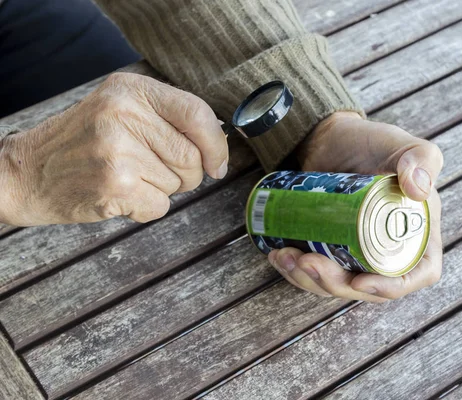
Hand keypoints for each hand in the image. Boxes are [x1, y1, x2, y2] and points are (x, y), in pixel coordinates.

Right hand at [0, 72, 227, 225]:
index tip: (216, 163)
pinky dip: (146, 208)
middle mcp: (124, 114)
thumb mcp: (120, 108)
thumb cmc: (82, 143)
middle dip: (185, 173)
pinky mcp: (114, 185)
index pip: (197, 113)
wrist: (27, 172)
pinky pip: (161, 206)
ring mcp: (118, 150)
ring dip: (161, 189)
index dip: (215, 144)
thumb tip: (218, 146)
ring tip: (126, 176)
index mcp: (131, 88)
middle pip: (192, 156)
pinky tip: (119, 194)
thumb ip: (167, 117)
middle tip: (150, 169)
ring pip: (178, 183)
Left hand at [268, 112, 442, 301]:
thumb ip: (421, 157)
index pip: (418, 272)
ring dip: (309, 280)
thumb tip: (420, 191)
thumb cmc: (367, 140)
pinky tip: (278, 256)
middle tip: (308, 261)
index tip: (360, 281)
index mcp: (415, 230)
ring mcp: (356, 251)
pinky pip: (316, 273)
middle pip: (369, 286)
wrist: (324, 138)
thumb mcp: (400, 144)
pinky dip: (296, 272)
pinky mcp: (330, 249)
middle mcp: (388, 246)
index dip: (391, 287)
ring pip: (337, 284)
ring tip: (287, 257)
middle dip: (335, 284)